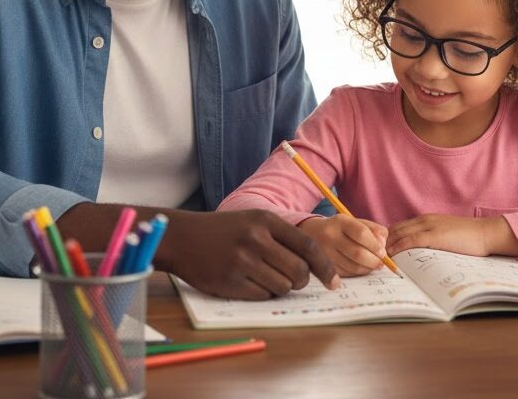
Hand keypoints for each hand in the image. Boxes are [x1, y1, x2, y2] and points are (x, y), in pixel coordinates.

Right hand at [154, 209, 339, 299]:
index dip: (325, 267)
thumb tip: (315, 265)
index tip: (334, 282)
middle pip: (299, 271)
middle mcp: (256, 239)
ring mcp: (242, 261)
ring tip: (264, 276)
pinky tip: (249, 282)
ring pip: (282, 286)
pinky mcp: (230, 281)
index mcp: (266, 220)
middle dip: (302, 280)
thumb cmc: (224, 230)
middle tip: (295, 280)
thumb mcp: (254, 220)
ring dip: (280, 287)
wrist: (183, 237)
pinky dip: (262, 293)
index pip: (309, 247)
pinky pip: (262, 296)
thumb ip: (283, 237)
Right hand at [298, 215, 388, 276]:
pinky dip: (356, 272)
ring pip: (352, 266)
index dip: (375, 245)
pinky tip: (360, 268)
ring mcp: (324, 252)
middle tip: (380, 263)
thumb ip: (373, 230)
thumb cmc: (339, 228)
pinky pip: (345, 273)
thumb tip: (383, 245)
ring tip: (372, 266)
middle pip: (357, 253)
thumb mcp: (355, 222)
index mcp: (340, 221)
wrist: (310, 233)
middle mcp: (330, 236)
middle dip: (373, 261)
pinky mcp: (323, 265)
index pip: (361, 233)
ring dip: (367, 268)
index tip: (382, 252)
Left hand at [386, 214, 517, 257]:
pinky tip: (391, 255)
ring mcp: (428, 226)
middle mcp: (424, 220)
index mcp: (426, 219)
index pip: (399, 227)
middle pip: (395, 229)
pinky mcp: (434, 235)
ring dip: (387, 245)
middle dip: (382, 242)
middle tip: (372, 255)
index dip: (387, 238)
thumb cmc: (469, 237)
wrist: (486, 233)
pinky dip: (398, 247)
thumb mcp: (445, 235)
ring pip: (399, 233)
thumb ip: (431, 239)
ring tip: (377, 257)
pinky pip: (410, 240)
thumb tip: (419, 253)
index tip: (378, 250)